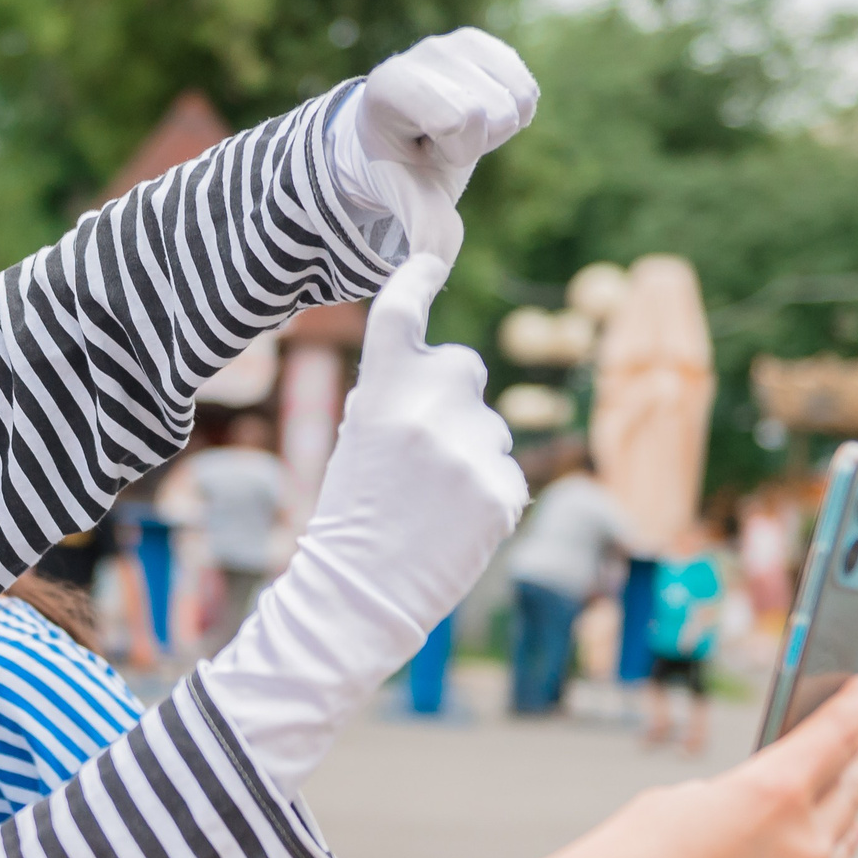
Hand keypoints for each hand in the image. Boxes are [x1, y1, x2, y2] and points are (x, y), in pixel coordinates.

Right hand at [200, 251, 526, 792]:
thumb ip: (393, 399)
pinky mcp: (504, 491)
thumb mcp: (354, 445)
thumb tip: (432, 370)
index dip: (415, 281)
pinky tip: (454, 525)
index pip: (402, 316)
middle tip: (424, 447)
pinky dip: (487, 496)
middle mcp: (429, 412)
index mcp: (381, 395)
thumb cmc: (349, 520)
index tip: (426, 262)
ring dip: (471, 452)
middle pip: (462, 365)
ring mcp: (471, 451)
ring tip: (433, 503)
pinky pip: (507, 473)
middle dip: (451, 395)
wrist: (358, 595)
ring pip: (491, 426)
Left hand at [330, 26, 537, 263]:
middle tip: (439, 145)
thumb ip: (426, 235)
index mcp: (391, 86)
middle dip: (473, 141)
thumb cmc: (402, 173)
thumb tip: (427, 277)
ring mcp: (453, 42)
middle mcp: (421, 52)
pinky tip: (473, 115)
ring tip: (452, 133)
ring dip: (492, 127)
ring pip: (516, 99)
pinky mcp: (482, 40)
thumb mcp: (411, 204)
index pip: (462, 116)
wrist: (399, 136)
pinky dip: (509, 110)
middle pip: (493, 113)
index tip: (424, 151)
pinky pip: (528, 88)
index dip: (454, 147)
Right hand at [551, 678, 857, 857]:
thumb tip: (769, 826)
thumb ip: (735, 803)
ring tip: (840, 818)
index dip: (854, 706)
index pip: (838, 734)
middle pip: (850, 795)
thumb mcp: (673, 804)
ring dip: (835, 830)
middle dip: (857, 768)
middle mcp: (803, 850)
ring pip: (835, 857)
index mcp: (772, 794)